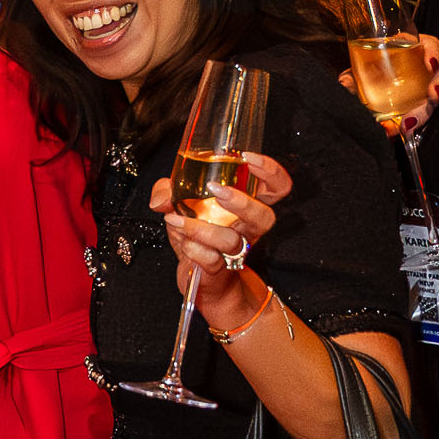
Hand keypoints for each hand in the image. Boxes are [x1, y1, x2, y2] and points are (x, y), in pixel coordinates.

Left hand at [157, 149, 292, 328]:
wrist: (200, 280)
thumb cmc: (197, 237)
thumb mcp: (181, 207)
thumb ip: (168, 191)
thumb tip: (162, 197)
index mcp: (246, 207)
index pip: (276, 188)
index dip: (271, 172)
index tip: (249, 158)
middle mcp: (247, 230)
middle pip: (266, 216)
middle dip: (243, 202)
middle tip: (216, 190)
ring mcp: (234, 252)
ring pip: (232, 240)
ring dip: (201, 228)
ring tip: (174, 219)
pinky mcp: (219, 271)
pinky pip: (211, 260)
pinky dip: (193, 249)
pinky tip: (182, 242)